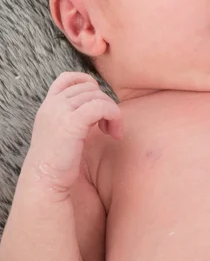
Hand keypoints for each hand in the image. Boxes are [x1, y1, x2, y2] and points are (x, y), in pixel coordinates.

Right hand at [26, 72, 122, 191]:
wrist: (44, 182)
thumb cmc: (58, 163)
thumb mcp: (63, 132)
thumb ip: (75, 116)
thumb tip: (99, 106)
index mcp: (49, 105)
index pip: (68, 78)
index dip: (88, 84)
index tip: (98, 105)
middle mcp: (53, 104)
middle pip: (89, 87)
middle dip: (104, 103)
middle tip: (109, 126)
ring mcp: (60, 112)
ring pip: (98, 96)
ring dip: (112, 112)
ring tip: (113, 132)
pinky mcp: (71, 123)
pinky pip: (101, 106)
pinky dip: (113, 116)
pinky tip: (114, 133)